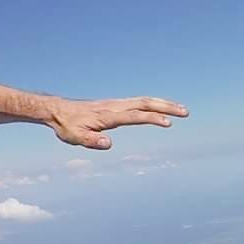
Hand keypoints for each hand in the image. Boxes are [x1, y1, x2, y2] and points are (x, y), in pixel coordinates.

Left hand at [48, 96, 187, 149]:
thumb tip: (109, 143)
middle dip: (166, 106)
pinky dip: (152, 102)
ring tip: (181, 109)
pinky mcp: (113, 104)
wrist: (57, 110)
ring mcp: (114, 103)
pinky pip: (137, 101)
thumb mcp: (74, 137)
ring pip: (143, 100)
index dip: (151, 119)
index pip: (134, 116)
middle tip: (186, 112)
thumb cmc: (66, 126)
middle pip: (144, 103)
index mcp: (107, 116)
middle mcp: (113, 106)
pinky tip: (160, 106)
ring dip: (163, 103)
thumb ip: (91, 141)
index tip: (168, 122)